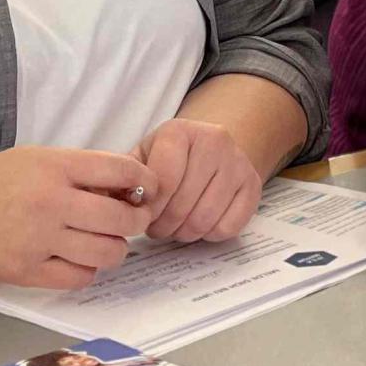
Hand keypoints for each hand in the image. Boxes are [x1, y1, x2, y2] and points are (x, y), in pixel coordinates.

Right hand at [0, 147, 155, 289]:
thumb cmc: (0, 180)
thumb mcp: (43, 158)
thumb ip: (84, 171)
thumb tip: (132, 189)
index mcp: (56, 167)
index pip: (122, 171)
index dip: (146, 181)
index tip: (148, 189)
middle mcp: (50, 203)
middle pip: (121, 218)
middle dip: (137, 220)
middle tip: (133, 220)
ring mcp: (39, 240)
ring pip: (106, 252)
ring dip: (116, 248)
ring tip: (106, 240)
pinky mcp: (28, 271)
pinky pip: (81, 277)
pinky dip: (89, 269)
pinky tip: (80, 257)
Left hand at [131, 118, 260, 242]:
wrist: (210, 147)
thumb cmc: (169, 157)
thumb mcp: (143, 157)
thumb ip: (126, 178)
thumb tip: (112, 202)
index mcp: (179, 131)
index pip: (163, 180)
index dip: (149, 206)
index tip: (142, 212)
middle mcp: (214, 140)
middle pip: (182, 204)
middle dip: (162, 225)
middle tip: (155, 226)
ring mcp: (238, 162)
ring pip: (204, 220)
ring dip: (183, 233)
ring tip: (174, 226)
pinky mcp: (253, 185)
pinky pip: (228, 227)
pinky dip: (209, 234)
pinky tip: (199, 222)